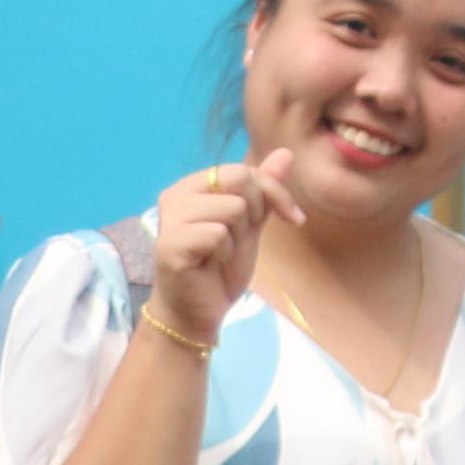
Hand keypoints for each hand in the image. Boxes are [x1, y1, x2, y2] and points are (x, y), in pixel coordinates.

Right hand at [145, 153, 302, 336]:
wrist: (197, 312)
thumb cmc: (220, 268)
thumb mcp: (251, 225)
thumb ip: (264, 191)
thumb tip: (286, 152)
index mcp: (193, 186)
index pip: (244, 170)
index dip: (275, 192)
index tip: (294, 219)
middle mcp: (176, 195)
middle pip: (240, 180)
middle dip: (254, 213)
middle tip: (238, 240)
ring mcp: (170, 218)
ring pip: (233, 208)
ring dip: (237, 238)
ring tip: (219, 254)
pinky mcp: (170, 243)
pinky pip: (218, 234)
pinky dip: (224, 253)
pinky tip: (209, 265)